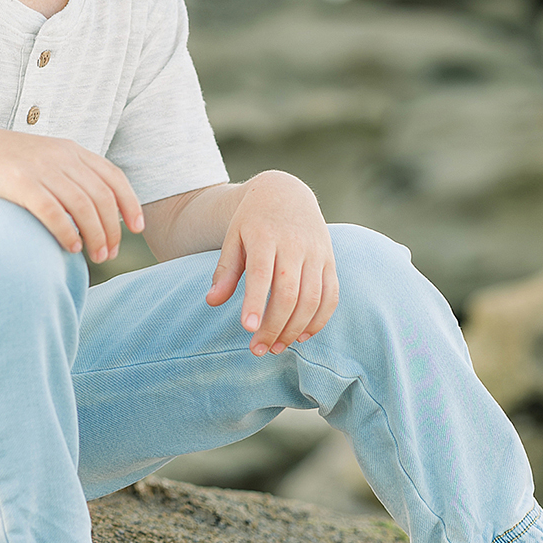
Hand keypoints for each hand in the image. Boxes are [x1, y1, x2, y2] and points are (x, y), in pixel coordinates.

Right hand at [0, 129, 143, 265]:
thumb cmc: (4, 165)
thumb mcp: (42, 160)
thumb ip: (67, 176)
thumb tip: (92, 211)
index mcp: (70, 150)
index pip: (113, 177)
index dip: (130, 203)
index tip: (136, 228)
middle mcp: (60, 156)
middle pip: (102, 196)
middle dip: (113, 229)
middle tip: (110, 254)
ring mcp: (40, 168)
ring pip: (83, 206)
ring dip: (96, 235)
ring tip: (97, 258)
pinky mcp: (19, 182)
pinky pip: (53, 211)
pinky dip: (67, 231)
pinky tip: (71, 248)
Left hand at [206, 170, 336, 353]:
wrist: (286, 192)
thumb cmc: (253, 221)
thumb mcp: (233, 238)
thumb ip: (225, 270)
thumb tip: (211, 302)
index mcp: (265, 236)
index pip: (261, 273)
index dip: (255, 303)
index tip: (247, 329)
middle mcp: (295, 244)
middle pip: (289, 293)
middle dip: (274, 326)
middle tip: (258, 349)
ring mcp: (316, 253)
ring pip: (313, 298)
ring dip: (296, 329)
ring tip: (276, 347)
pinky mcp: (330, 261)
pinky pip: (331, 296)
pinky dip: (319, 320)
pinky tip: (302, 336)